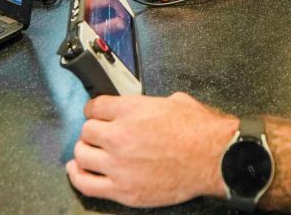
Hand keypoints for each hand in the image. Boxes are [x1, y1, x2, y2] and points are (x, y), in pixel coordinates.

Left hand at [66, 92, 236, 207]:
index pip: (95, 106)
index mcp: (131, 110)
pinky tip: (77, 170)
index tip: (96, 113)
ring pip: (81, 155)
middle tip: (99, 134)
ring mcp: (118, 164)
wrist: (213, 158)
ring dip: (84, 152)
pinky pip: (86, 183)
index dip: (95, 109)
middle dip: (92, 130)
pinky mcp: (123, 189)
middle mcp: (119, 135)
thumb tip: (147, 107)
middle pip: (86, 130)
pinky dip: (77, 175)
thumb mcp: (175, 102)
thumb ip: (151, 104)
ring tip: (89, 152)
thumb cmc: (199, 132)